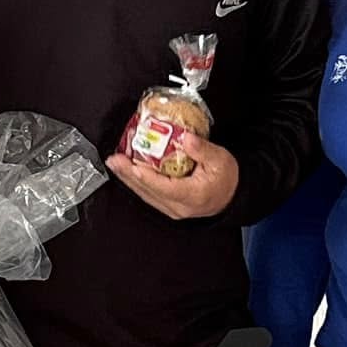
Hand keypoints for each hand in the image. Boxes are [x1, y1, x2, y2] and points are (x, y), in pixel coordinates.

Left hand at [105, 135, 239, 220]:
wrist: (231, 196)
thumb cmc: (227, 179)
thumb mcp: (220, 160)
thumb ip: (202, 149)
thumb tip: (186, 138)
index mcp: (192, 195)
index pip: (165, 188)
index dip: (147, 177)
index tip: (133, 167)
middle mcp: (179, 206)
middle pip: (149, 191)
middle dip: (129, 175)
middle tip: (115, 160)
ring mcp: (172, 208)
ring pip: (145, 194)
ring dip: (128, 178)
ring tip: (116, 163)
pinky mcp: (168, 206)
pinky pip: (148, 194)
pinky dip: (136, 182)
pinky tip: (127, 172)